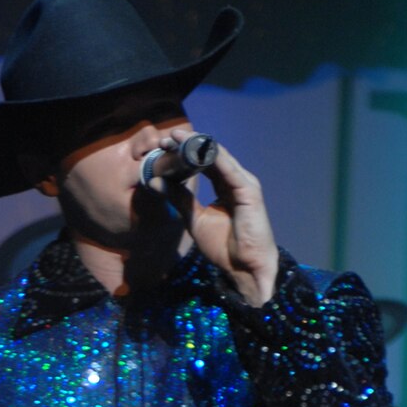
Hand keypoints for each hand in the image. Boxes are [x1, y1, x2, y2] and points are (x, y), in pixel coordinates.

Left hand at [155, 135, 277, 305]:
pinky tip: (199, 149)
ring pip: (218, 157)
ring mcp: (243, 183)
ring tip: (178, 139)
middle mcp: (234, 180)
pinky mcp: (249, 190)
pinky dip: (213, 158)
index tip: (164, 146)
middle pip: (210, 156)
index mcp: (224, 186)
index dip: (184, 154)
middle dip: (188, 145)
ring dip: (198, 146)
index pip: (203, 164)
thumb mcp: (195, 219)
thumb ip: (179, 199)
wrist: (244, 268)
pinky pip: (229, 170)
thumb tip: (157, 182)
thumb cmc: (225, 247)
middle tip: (166, 138)